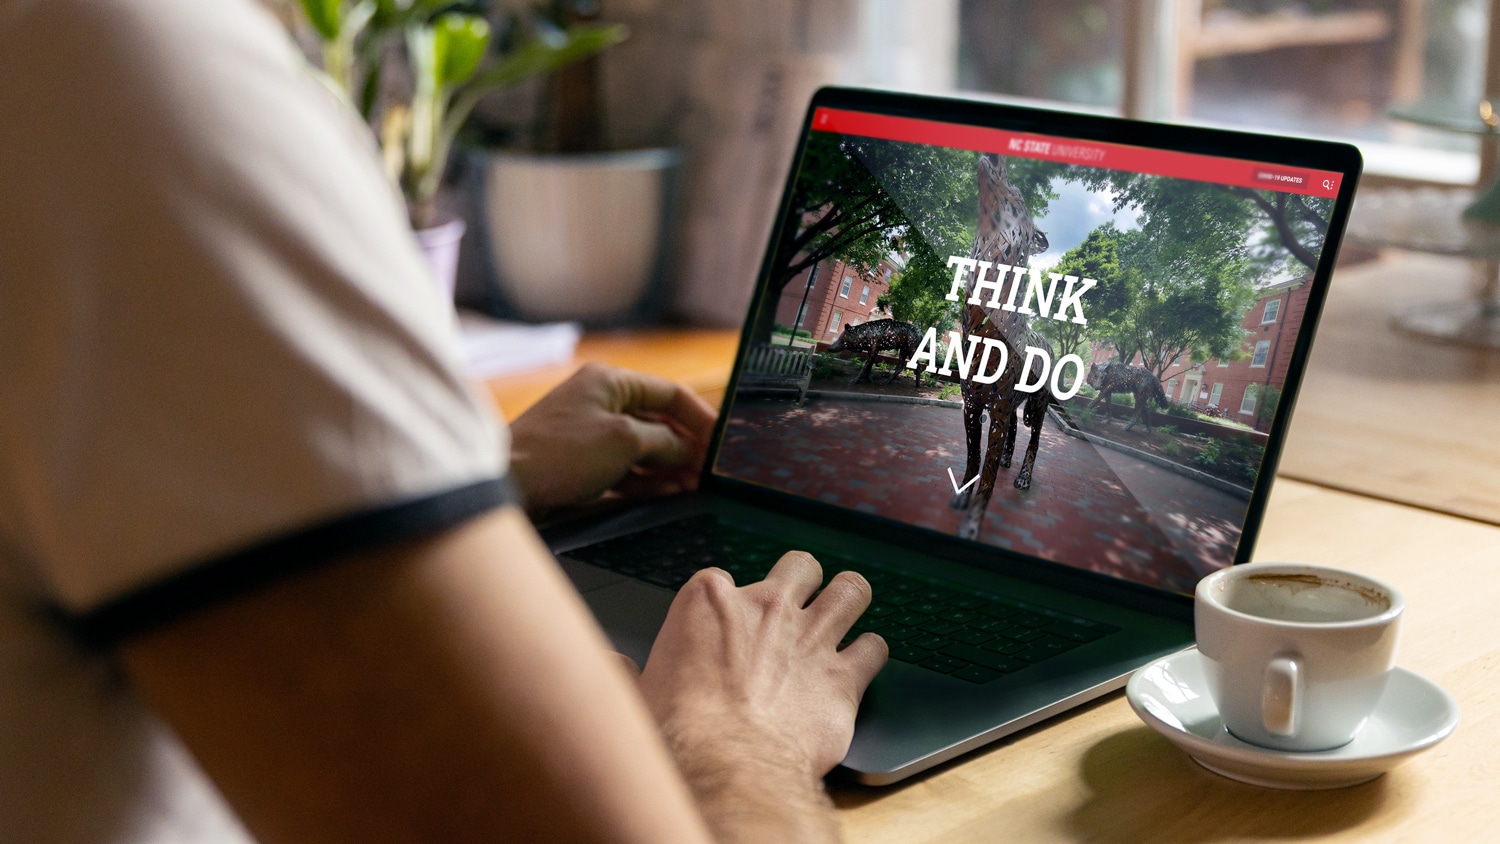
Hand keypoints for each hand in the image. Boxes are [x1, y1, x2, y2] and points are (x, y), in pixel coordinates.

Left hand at [507, 363, 716, 515]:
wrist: (507, 482)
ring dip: (669, 467)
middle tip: (710, 473)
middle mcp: (601, 401)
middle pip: (658, 422)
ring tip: (694, 488)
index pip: (670, 394)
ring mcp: (591, 432)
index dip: (701, 418)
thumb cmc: (560, 452)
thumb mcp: (624, 441)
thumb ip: (664, 442)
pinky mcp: (582, 461)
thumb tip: (688, 450)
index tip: (722, 444)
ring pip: (643, 448)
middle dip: (686, 448)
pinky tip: (668, 494)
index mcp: (611, 381)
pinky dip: (646, 480)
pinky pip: (624, 468)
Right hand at [638, 552, 887, 842]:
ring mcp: (810, 637)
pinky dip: (870, 654)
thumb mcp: (636, 692)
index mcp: (709, 600)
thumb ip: (626, 670)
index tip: (726, 627)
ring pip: (851, 590)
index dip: (728, 604)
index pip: (724, 580)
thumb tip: (607, 664)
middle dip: (803, 581)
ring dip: (850, 598)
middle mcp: (767, 607)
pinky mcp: (844, 677)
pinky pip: (874, 648)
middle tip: (798, 603)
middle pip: (800, 566)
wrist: (725, 766)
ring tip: (847, 608)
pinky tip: (862, 661)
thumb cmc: (678, 732)